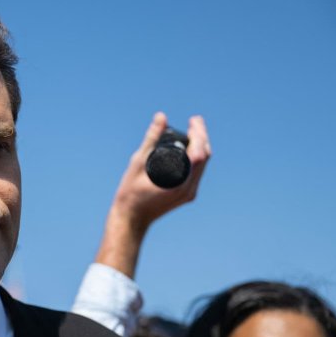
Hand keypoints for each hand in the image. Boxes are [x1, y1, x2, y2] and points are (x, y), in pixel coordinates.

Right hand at [95, 112, 210, 276]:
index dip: (199, 133)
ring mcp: (189, 194)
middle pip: (205, 157)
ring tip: (192, 132)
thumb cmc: (130, 193)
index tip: (193, 120)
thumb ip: (151, 138)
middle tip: (194, 122)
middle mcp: (189, 188)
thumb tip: (161, 117)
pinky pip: (196, 173)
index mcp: (180, 181)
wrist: (130, 219)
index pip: (200, 152)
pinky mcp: (186, 196)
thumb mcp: (138, 162)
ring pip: (202, 165)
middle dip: (202, 136)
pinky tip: (187, 150)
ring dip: (200, 146)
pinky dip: (195, 158)